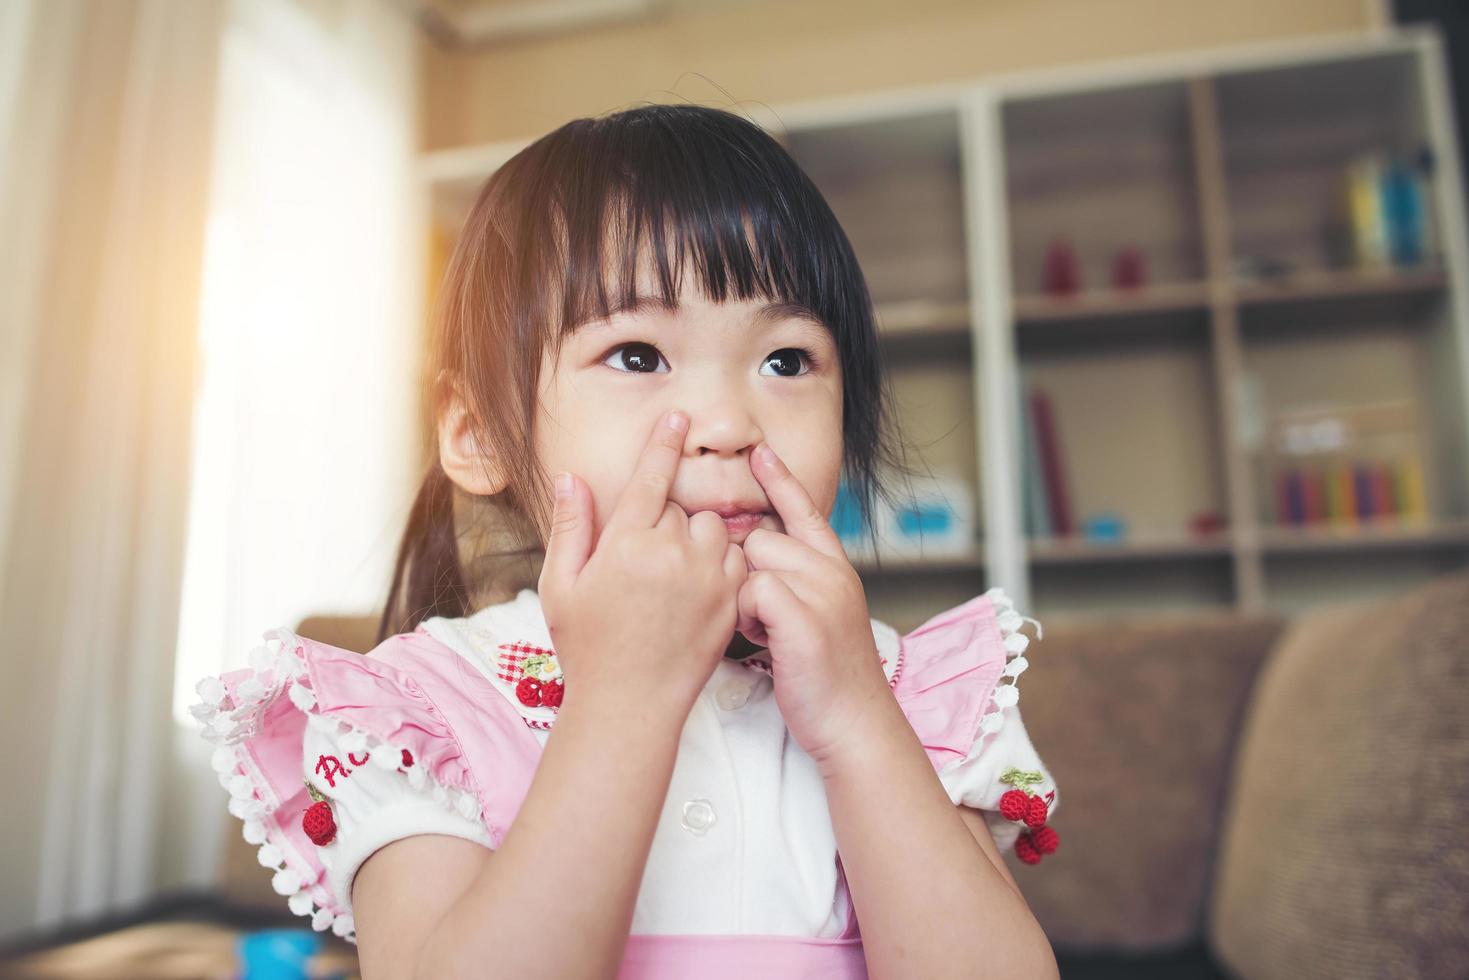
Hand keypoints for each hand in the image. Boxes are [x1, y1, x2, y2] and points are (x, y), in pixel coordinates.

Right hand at [538, 410, 748, 717]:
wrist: (629, 706)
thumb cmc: (587, 648)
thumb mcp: (561, 586)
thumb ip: (571, 527)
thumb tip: (571, 477)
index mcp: (626, 544)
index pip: (651, 478)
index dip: (664, 443)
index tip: (678, 416)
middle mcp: (670, 554)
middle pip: (679, 507)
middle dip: (663, 522)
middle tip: (642, 564)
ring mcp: (706, 577)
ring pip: (712, 529)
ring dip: (696, 541)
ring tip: (670, 578)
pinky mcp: (730, 600)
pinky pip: (734, 559)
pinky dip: (720, 564)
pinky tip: (695, 591)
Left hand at [736, 442, 891, 767]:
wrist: (855, 723)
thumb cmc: (826, 677)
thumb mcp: (819, 615)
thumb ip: (797, 582)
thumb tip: (757, 558)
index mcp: (835, 566)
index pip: (805, 510)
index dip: (781, 480)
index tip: (761, 451)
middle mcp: (831, 571)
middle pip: (759, 539)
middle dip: (747, 575)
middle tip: (765, 618)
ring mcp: (822, 591)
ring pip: (752, 563)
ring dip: (744, 599)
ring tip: (768, 632)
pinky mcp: (805, 617)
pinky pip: (752, 592)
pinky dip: (748, 619)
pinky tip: (768, 643)